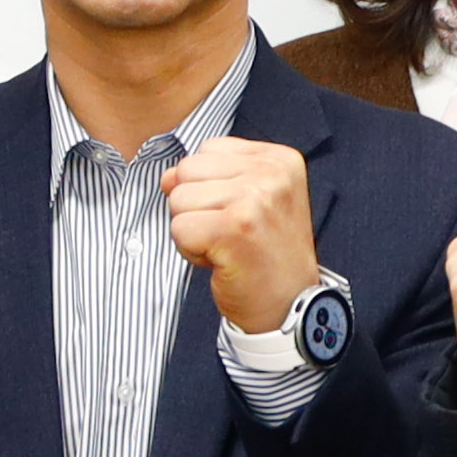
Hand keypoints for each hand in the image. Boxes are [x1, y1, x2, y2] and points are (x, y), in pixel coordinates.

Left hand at [165, 134, 324, 335]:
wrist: (289, 307)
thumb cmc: (263, 255)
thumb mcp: (246, 201)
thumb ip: (209, 176)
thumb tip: (167, 176)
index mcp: (279, 159)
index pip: (208, 149)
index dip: (210, 188)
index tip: (241, 216)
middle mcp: (272, 173)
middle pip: (188, 170)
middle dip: (196, 207)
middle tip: (231, 234)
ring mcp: (255, 198)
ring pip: (178, 198)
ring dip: (193, 230)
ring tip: (227, 247)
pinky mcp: (235, 228)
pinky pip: (178, 228)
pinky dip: (190, 251)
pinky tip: (221, 261)